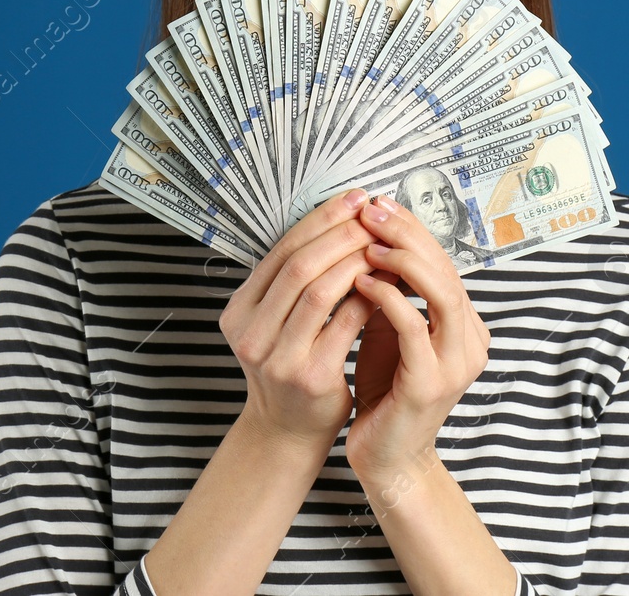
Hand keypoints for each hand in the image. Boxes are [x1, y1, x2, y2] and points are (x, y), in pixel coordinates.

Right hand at [219, 188, 385, 447]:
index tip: (353, 199)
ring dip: (357, 260)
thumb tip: (343, 218)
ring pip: (320, 290)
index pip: (282, 250)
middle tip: (372, 216)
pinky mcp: (310, 376)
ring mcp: (277, 357)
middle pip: (299, 266)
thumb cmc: (291, 365)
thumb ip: (295, 280)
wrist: (289, 429)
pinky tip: (389, 281)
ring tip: (383, 244)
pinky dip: (369, 295)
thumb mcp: (276, 321)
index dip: (320, 219)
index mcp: (239, 311)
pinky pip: (345, 322)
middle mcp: (250, 333)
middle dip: (341, 234)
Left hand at [346, 194, 490, 487]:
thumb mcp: (390, 330)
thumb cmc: (385, 390)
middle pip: (448, 269)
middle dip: (407, 233)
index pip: (444, 261)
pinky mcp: (432, 383)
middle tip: (371, 209)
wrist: (386, 456)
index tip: (377, 204)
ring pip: (443, 292)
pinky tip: (361, 281)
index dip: (412, 228)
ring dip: (404, 260)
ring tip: (367, 240)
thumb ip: (391, 291)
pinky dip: (389, 299)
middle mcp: (470, 340)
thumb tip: (369, 236)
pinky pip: (415, 328)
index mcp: (465, 324)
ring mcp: (456, 363)